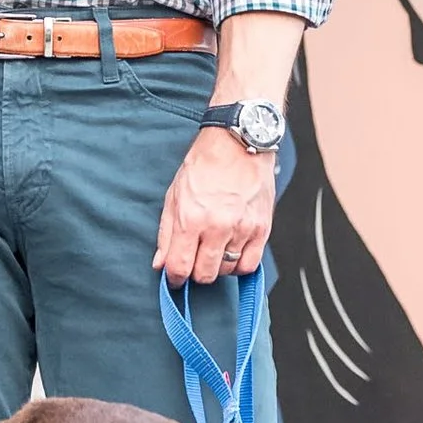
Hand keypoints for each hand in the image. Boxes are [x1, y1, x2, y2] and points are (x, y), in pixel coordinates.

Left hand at [154, 126, 277, 283]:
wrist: (237, 143)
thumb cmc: (204, 165)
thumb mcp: (174, 196)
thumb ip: (167, 234)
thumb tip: (161, 263)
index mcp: (191, 218)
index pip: (180, 267)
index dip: (175, 278)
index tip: (176, 278)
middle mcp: (217, 226)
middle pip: (204, 275)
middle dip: (196, 273)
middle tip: (195, 259)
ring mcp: (242, 228)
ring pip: (226, 271)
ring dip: (218, 266)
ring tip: (215, 248)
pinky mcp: (261, 228)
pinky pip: (250, 264)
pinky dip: (239, 265)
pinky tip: (232, 252)